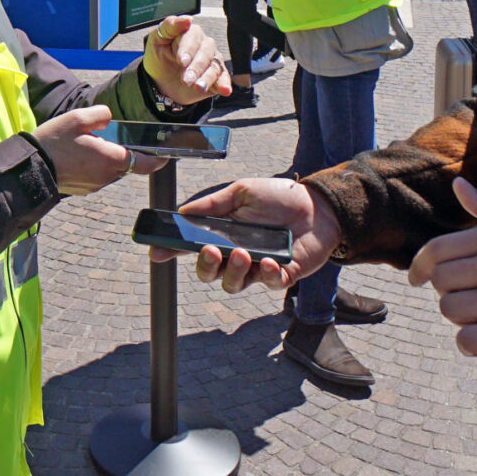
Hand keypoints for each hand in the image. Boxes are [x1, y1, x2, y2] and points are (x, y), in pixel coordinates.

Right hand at [32, 105, 159, 195]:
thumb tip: (108, 118)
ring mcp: (95, 185)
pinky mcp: (84, 189)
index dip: (157, 159)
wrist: (31, 168)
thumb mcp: (78, 118)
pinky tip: (77, 155)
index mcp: (111, 159)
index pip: (145, 163)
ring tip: (85, 144)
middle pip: (126, 164)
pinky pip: (96, 176)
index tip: (164, 155)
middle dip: (123, 151)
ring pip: (110, 170)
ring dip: (106, 158)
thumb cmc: (54, 143)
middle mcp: (107, 176)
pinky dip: (93, 166)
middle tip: (106, 136)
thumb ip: (101, 115)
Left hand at [140, 15, 230, 105]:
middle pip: (205, 53)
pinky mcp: (217, 77)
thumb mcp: (157, 40)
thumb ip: (170, 26)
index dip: (187, 49)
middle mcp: (205, 45)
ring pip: (214, 67)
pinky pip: (223, 78)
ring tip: (198, 87)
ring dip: (207, 78)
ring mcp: (212, 61)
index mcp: (191, 33)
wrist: (161, 82)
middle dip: (196, 67)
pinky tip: (224, 90)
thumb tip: (188, 19)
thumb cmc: (159, 57)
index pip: (193, 38)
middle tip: (185, 80)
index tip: (181, 61)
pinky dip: (224, 84)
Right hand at [161, 176, 341, 291]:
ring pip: (233, 284)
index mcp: (223, 234)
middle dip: (205, 266)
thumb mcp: (242, 191)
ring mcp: (257, 267)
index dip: (172, 251)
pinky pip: (267, 284)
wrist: (318, 205)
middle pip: (209, 273)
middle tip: (212, 251)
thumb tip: (182, 213)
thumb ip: (213, 204)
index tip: (157, 252)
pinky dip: (266, 274)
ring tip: (243, 253)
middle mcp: (236, 254)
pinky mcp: (280, 275)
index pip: (192, 246)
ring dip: (233, 271)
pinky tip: (271, 261)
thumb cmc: (278, 197)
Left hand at [408, 178, 476, 368]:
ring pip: (451, 312)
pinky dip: (472, 346)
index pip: (437, 250)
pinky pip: (467, 341)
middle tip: (474, 304)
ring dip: (463, 321)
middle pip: (441, 283)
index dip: (419, 267)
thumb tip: (457, 185)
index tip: (417, 280)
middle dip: (450, 295)